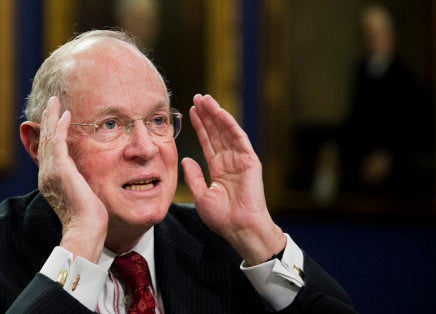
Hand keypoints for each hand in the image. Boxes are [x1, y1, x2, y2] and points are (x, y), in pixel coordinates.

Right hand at [35, 97, 107, 262]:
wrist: (86, 230)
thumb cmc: (90, 219)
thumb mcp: (84, 196)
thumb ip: (81, 183)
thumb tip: (87, 178)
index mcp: (51, 182)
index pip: (49, 152)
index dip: (51, 133)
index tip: (55, 119)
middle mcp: (47, 175)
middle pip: (44, 141)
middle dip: (48, 121)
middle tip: (51, 103)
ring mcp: (51, 172)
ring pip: (49, 137)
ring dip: (52, 117)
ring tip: (55, 102)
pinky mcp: (60, 169)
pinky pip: (58, 141)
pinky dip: (61, 126)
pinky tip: (67, 114)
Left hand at [181, 94, 284, 264]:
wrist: (240, 228)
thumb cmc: (222, 218)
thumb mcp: (201, 195)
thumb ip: (194, 176)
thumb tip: (186, 159)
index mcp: (219, 169)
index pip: (207, 142)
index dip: (200, 126)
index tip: (190, 111)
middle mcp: (230, 161)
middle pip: (216, 132)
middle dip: (207, 115)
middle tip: (197, 97)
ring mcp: (240, 159)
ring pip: (226, 131)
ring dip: (216, 114)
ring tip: (205, 99)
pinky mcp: (250, 161)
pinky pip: (239, 138)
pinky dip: (230, 124)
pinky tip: (220, 112)